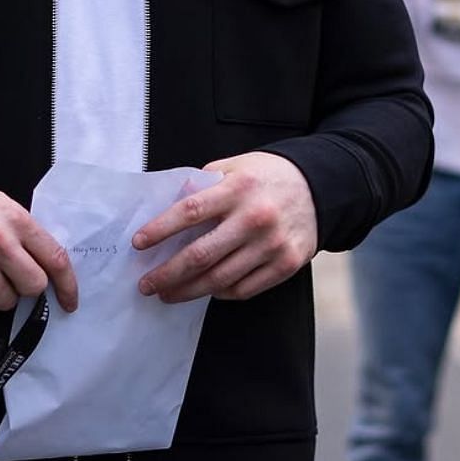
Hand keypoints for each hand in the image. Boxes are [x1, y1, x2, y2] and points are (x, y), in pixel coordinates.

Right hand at [0, 184, 78, 317]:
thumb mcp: (1, 207)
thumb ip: (26, 234)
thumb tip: (51, 268)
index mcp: (16, 220)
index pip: (55, 259)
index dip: (67, 286)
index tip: (70, 302)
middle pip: (33, 286)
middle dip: (25, 288)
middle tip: (9, 277)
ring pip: (5, 302)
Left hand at [133, 152, 318, 300]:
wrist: (321, 189)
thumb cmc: (269, 178)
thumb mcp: (236, 167)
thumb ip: (203, 183)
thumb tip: (168, 203)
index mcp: (239, 188)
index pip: (190, 212)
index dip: (160, 230)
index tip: (138, 243)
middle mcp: (255, 218)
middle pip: (201, 254)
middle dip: (166, 273)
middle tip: (145, 284)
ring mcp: (272, 244)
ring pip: (220, 278)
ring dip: (187, 291)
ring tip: (167, 294)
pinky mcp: (286, 265)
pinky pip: (244, 289)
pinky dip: (220, 293)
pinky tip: (206, 290)